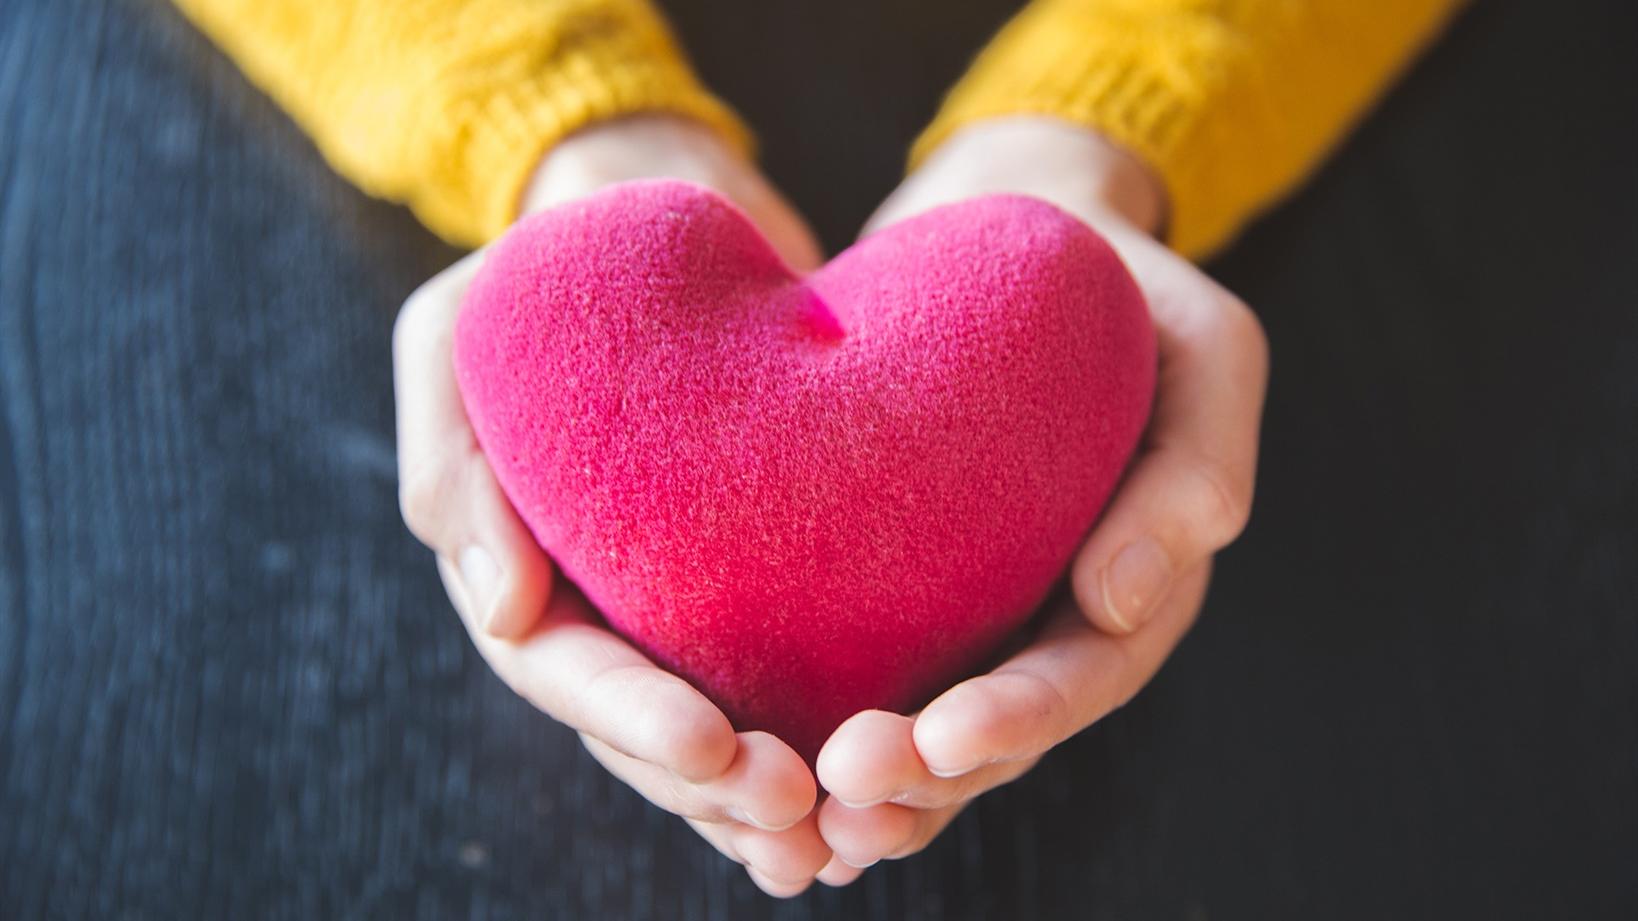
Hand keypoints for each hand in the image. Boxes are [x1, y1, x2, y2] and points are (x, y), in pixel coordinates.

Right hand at [393, 115, 835, 896]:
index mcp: (521, 567)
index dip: (633, 721)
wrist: (663, 213)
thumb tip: (502, 617)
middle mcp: (601, 600)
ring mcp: (680, 592)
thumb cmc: (546, 266)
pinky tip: (885, 787)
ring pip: (718, 722)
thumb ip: (453, 464)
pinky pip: (789, 667)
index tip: (717, 746)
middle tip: (798, 809)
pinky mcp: (767, 569)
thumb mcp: (456, 334)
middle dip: (715, 780)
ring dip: (767, 791)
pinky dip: (824, 731)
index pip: (563, 671)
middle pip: (645, 726)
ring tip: (838, 837)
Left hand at [814, 116, 1267, 873]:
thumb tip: (1148, 583)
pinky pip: (882, 672)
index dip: (1026, 714)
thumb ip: (1204, 452)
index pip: (1093, 666)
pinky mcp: (912, 583)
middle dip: (934, 769)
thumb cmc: (1122, 284)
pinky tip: (783, 778)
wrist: (1016, 229)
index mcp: (1143, 567)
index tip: (947, 735)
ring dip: (885, 780)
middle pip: (1007, 721)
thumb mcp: (1203, 341)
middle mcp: (1065, 609)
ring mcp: (990, 604)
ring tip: (811, 815)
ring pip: (942, 724)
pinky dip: (837, 726)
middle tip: (849, 783)